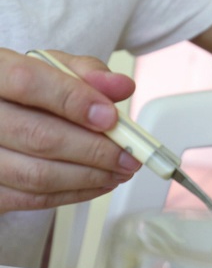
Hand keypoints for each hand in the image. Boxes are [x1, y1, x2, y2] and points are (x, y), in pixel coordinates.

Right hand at [0, 48, 140, 212]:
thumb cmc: (26, 89)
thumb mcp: (53, 67)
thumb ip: (87, 73)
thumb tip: (121, 86)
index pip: (27, 82)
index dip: (74, 100)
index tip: (110, 117)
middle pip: (38, 136)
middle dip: (95, 150)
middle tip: (130, 156)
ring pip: (36, 175)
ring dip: (89, 176)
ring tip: (120, 171)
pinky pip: (31, 199)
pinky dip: (74, 193)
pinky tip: (99, 182)